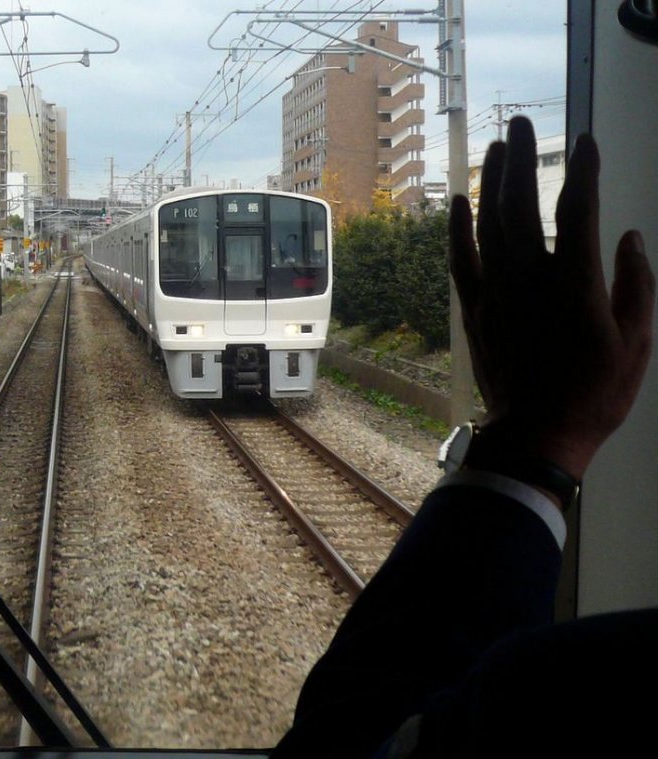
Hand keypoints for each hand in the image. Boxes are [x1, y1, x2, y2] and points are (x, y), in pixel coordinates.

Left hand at [449, 116, 654, 478]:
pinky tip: (459, 202)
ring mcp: (496, 294)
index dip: (583, 173)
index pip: (579, 213)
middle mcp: (529, 281)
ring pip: (487, 226)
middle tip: (519, 124)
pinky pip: (461, 259)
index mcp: (576, 285)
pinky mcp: (475, 310)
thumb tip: (630, 237)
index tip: (586, 142)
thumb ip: (637, 284)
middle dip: (520, 160)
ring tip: (495, 149)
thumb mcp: (637, 343)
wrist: (536, 434)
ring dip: (490, 183)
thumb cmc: (594, 394)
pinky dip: (458, 228)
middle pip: (520, 207)